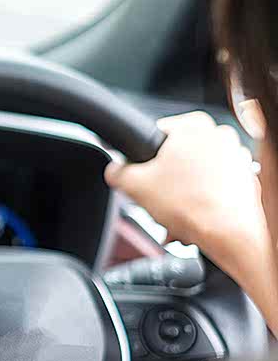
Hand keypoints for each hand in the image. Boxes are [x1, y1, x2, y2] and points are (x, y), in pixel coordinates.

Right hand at [105, 112, 274, 302]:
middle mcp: (219, 135)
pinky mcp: (245, 179)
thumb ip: (117, 171)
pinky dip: (200, 201)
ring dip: (180, 194)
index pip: (154, 134)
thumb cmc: (194, 207)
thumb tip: (114, 171)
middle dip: (163, 181)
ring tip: (173, 215)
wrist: (231, 235)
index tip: (141, 176)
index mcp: (194, 125)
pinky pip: (214, 186)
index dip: (141, 159)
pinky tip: (190, 219)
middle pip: (176, 156)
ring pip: (195, 173)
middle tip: (156, 199)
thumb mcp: (135, 185)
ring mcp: (237, 156)